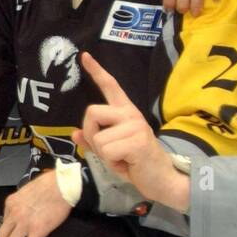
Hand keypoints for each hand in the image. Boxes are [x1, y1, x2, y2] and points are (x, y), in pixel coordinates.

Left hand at [0, 171, 72, 236]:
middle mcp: (14, 215)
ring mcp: (25, 224)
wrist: (62, 186)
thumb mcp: (26, 191)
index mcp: (10, 203)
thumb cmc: (48, 185)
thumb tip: (23, 209)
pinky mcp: (37, 231)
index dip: (6, 232)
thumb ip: (21, 202)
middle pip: (2, 236)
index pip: (4, 221)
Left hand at [73, 52, 188, 210]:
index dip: (96, 71)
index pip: (110, 86)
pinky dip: (112, 163)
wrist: (162, 180)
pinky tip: (128, 164)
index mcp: (125, 113)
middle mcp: (131, 114)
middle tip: (109, 150)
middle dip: (92, 135)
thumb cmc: (135, 164)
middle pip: (91, 112)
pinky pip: (106, 150)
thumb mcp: (110, 151)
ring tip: (122, 159)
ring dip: (104, 154)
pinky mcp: (137, 140)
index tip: (84, 56)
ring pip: (97, 137)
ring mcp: (135, 125)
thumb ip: (93, 141)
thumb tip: (74, 133)